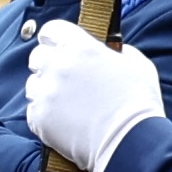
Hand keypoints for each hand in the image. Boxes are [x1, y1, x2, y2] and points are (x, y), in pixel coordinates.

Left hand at [24, 27, 165, 171]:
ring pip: (32, 85)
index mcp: (81, 46)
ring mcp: (46, 91)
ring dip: (45, 92)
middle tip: (63, 79)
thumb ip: (117, 52)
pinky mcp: (39, 117)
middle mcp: (58, 64)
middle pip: (37, 56)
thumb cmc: (138, 104)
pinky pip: (33, 111)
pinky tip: (64, 122)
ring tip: (66, 105)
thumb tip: (109, 52)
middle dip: (47, 65)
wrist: (129, 141)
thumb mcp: (137, 65)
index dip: (54, 39)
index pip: (51, 30)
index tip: (58, 47)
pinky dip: (45, 116)